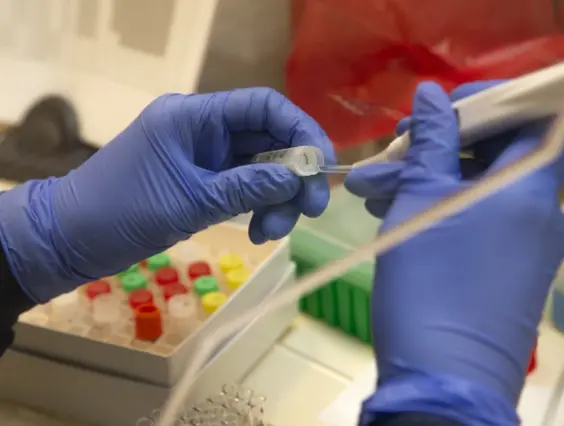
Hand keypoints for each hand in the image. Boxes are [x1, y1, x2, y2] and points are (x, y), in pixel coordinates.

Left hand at [0, 88, 333, 301]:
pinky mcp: (203, 182)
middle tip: (311, 211)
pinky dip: (259, 207)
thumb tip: (298, 178)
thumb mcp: (190, 200)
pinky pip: (245, 187)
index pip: (264, 106)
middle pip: (269, 139)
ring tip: (273, 232)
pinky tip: (260, 232)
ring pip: (262, 167)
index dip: (301, 131)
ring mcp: (205, 157)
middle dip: (294, 175)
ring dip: (278, 198)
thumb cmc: (122, 211)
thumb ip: (248, 186)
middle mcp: (204, 129)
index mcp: (195, 116)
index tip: (322, 167)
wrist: (72, 239)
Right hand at [345, 82, 563, 423]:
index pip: (535, 118)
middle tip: (388, 150)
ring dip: (426, 181)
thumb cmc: (431, 281)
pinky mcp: (507, 274)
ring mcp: (525, 248)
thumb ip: (430, 142)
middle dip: (437, 146)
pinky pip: (478, 225)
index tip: (441, 110)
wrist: (444, 381)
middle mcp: (539, 214)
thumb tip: (432, 95)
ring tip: (368, 189)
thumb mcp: (420, 201)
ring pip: (477, 193)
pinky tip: (391, 214)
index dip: (492, 103)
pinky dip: (441, 212)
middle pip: (497, 156)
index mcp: (529, 187)